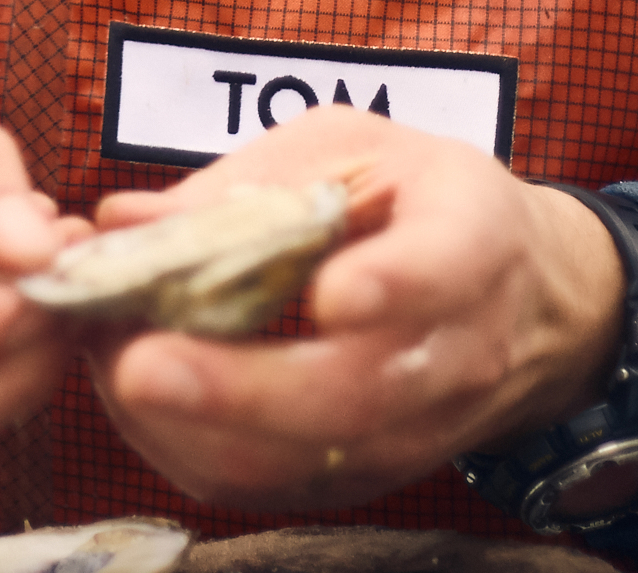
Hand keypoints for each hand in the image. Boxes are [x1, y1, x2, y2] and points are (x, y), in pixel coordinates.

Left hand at [87, 107, 626, 509]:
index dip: (391, 285)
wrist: (525, 298)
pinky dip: (195, 449)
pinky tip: (137, 400)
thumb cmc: (420, 201)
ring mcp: (416, 428)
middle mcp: (457, 349)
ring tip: (112, 370)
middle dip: (241, 388)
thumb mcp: (356, 151)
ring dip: (198, 425)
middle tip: (143, 362)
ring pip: (309, 455)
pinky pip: (277, 485)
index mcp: (472, 238)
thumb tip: (121, 219)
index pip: (443, 268)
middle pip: (356, 393)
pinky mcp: (369, 475)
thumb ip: (249, 180)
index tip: (332, 293)